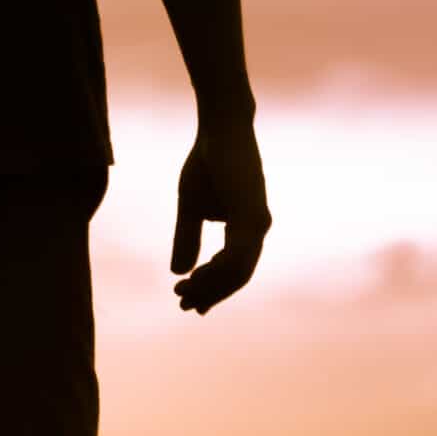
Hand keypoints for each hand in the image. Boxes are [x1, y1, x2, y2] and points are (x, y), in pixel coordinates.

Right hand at [171, 119, 269, 313]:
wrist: (219, 131)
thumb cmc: (207, 164)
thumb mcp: (190, 208)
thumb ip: (186, 238)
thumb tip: (178, 272)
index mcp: (247, 228)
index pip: (232, 268)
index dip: (210, 287)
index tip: (184, 299)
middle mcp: (258, 228)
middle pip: (237, 275)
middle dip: (209, 293)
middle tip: (181, 304)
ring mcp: (258, 222)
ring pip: (239, 269)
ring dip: (210, 285)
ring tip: (183, 293)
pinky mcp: (252, 214)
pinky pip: (238, 253)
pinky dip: (217, 269)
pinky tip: (196, 276)